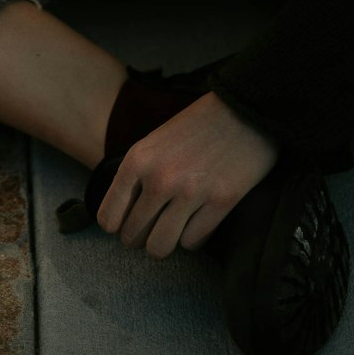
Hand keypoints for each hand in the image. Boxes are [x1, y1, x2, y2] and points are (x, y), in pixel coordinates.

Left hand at [96, 90, 278, 257]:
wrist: (246, 106)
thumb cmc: (198, 124)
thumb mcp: (156, 141)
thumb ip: (137, 176)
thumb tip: (124, 216)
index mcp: (138, 159)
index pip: (108, 218)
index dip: (119, 224)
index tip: (130, 219)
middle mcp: (160, 178)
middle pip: (133, 238)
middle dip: (143, 235)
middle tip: (156, 222)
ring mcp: (190, 192)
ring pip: (159, 248)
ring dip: (167, 240)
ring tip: (176, 225)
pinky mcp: (220, 202)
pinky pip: (192, 243)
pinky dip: (194, 236)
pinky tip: (200, 217)